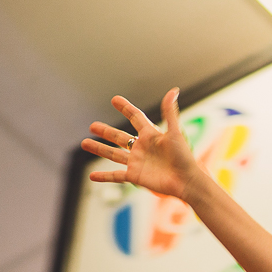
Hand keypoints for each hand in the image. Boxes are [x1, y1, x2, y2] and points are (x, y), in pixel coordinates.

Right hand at [80, 88, 202, 200]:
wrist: (186, 181)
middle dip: (106, 131)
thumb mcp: (175, 133)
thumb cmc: (184, 157)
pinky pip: (116, 176)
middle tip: (93, 125)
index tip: (115, 100)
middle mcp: (142, 148)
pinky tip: (92, 176)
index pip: (136, 118)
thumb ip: (170, 112)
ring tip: (84, 143)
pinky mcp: (135, 176)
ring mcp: (137, 162)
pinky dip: (104, 176)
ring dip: (99, 149)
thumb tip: (174, 90)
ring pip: (113, 154)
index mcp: (151, 136)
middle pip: (120, 137)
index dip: (125, 108)